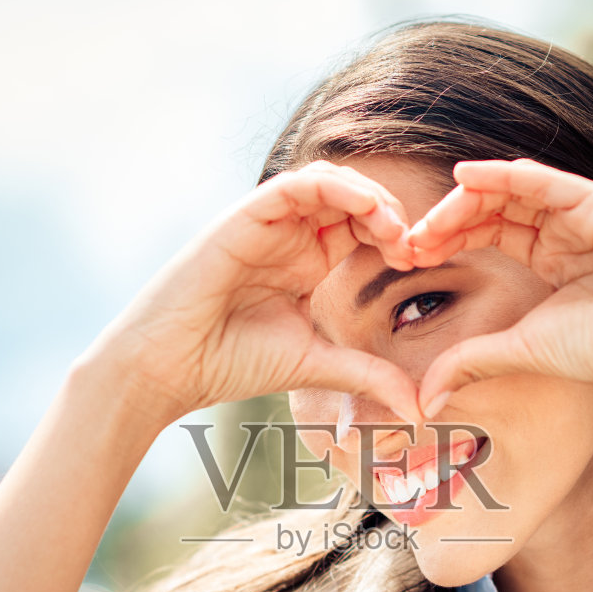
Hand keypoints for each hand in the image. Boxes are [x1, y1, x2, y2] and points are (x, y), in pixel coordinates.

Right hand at [98, 160, 421, 423]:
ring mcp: (268, 223)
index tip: (423, 265)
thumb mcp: (318, 366)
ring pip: (330, 182)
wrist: (170, 368)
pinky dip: (337, 188)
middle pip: (354, 199)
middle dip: (393, 214)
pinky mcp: (246, 216)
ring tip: (395, 230)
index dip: (398, 238)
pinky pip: (298, 184)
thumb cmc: (231, 365)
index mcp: (307, 263)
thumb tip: (419, 409)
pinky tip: (366, 211)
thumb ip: (368, 375)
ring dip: (370, 197)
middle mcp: (290, 237)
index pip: (364, 229)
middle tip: (417, 246)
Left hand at [405, 158, 592, 418]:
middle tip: (411, 239)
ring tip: (431, 213)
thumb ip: (470, 362)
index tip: (408, 257)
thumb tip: (425, 400)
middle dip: (449, 218)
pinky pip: (547, 182)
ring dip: (468, 198)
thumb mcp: (518, 349)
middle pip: (496, 206)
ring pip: (515, 189)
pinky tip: (467, 177)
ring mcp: (587, 213)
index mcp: (550, 253)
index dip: (447, 237)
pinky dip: (506, 176)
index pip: (489, 229)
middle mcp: (567, 228)